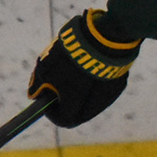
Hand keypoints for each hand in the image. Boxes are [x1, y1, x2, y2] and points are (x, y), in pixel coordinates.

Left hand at [29, 10, 138, 126]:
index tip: (45, 98)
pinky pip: (104, 84)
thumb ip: (38, 86)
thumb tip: (35, 94)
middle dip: (66, 97)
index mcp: (76, 109)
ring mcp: (110, 95)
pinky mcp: (121, 81)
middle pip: (79, 109)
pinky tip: (90, 58)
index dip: (51, 111)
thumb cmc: (71, 56)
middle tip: (57, 81)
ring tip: (74, 64)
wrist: (105, 37)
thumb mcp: (45, 69)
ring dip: (82, 86)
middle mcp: (95, 107)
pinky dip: (95, 77)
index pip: (62, 119)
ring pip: (93, 96)